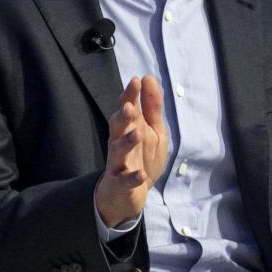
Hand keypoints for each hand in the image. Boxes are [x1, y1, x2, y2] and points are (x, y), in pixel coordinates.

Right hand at [95, 75, 167, 226]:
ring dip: (127, 142)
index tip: (136, 81)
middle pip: (117, 126)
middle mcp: (119, 141)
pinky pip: (124, 180)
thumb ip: (153, 107)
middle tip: (130, 107)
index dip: (130, 95)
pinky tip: (140, 174)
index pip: (126, 107)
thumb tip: (148, 78)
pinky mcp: (119, 183)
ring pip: (117, 150)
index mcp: (128, 127)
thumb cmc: (141, 156)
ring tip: (137, 134)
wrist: (128, 194)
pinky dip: (132, 177)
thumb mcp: (154, 130)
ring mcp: (118, 162)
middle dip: (123, 117)